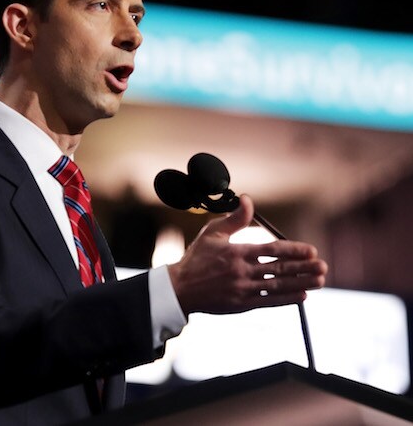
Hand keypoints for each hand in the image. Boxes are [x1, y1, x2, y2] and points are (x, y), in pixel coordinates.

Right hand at [167, 194, 326, 315]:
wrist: (180, 288)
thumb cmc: (196, 258)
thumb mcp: (212, 233)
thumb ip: (234, 218)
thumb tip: (248, 200)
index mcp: (237, 252)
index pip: (272, 250)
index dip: (294, 250)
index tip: (311, 250)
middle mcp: (242, 271)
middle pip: (279, 269)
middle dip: (304, 268)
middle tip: (323, 266)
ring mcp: (242, 289)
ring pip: (278, 286)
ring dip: (302, 283)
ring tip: (320, 280)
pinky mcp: (241, 305)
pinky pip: (268, 302)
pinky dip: (286, 299)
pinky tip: (302, 296)